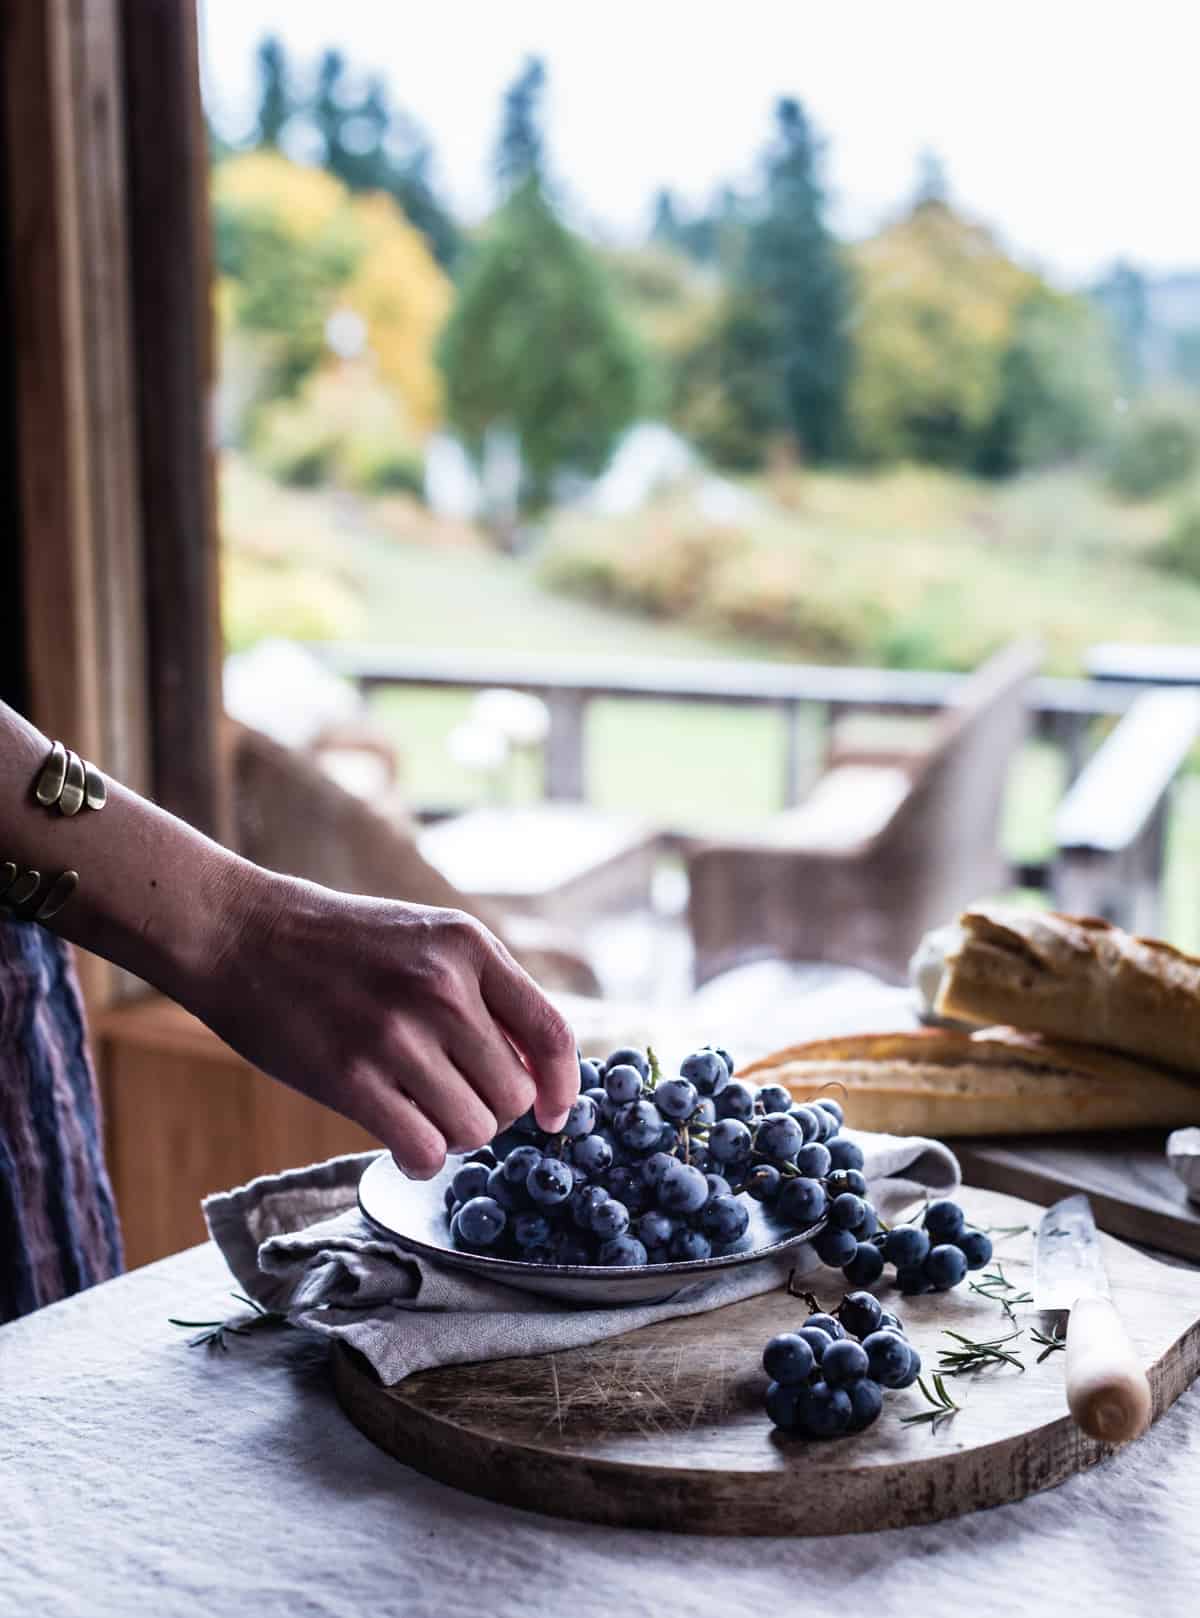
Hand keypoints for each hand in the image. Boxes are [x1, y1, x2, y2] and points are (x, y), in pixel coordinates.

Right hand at [187, 872, 578, 1178]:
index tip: (554, 1116)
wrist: (244, 936)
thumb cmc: (343, 946)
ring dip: (452, 1135)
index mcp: (468, 947)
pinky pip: (423, 1152)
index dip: (564, 1088)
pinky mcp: (351, 1077)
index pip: (551, 1034)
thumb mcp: (428, 938)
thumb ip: (484, 993)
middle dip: (492, 1111)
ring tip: (420, 1110)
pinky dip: (419, 1159)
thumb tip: (538, 1073)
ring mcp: (396, 1035)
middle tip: (453, 1098)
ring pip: (473, 1130)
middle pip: (513, 1096)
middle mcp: (441, 988)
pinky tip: (401, 1138)